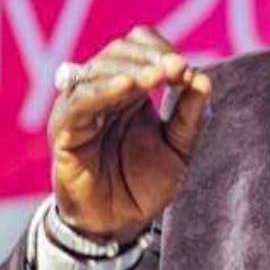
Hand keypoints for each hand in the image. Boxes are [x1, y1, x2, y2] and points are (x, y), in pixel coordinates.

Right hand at [49, 25, 211, 243]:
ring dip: (132, 69)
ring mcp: (82, 109)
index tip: (186, 69)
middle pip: (121, 52)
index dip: (162, 51)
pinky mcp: (65, 131)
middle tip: (178, 69)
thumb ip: (191, 116)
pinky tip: (128, 86)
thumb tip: (204, 80)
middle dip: (153, 58)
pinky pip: (80, 102)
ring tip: (157, 76)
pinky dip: (104, 90)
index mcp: (131, 89)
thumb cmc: (146, 182)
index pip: (140, 46)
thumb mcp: (179, 147)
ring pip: (99, 70)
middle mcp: (104, 92)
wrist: (120, 223)